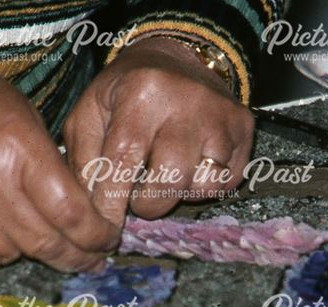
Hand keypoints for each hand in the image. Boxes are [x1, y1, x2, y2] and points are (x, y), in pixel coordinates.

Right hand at [0, 62, 119, 269]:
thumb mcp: (22, 114)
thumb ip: (52, 165)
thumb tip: (83, 215)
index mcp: (18, 149)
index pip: (71, 214)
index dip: (96, 236)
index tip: (107, 241)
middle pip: (45, 243)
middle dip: (74, 257)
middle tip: (89, 260)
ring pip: (8, 255)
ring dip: (27, 249)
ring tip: (29, 230)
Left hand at [63, 36, 254, 221]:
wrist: (178, 58)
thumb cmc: (127, 92)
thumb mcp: (91, 112)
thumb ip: (84, 159)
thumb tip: (92, 209)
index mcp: (142, 92)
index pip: (124, 160)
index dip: (112, 201)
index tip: (106, 226)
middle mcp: (188, 101)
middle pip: (171, 180)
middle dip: (149, 205)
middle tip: (138, 198)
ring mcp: (221, 116)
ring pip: (204, 186)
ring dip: (180, 194)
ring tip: (165, 176)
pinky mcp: (243, 129)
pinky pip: (227, 181)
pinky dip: (205, 185)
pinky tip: (190, 168)